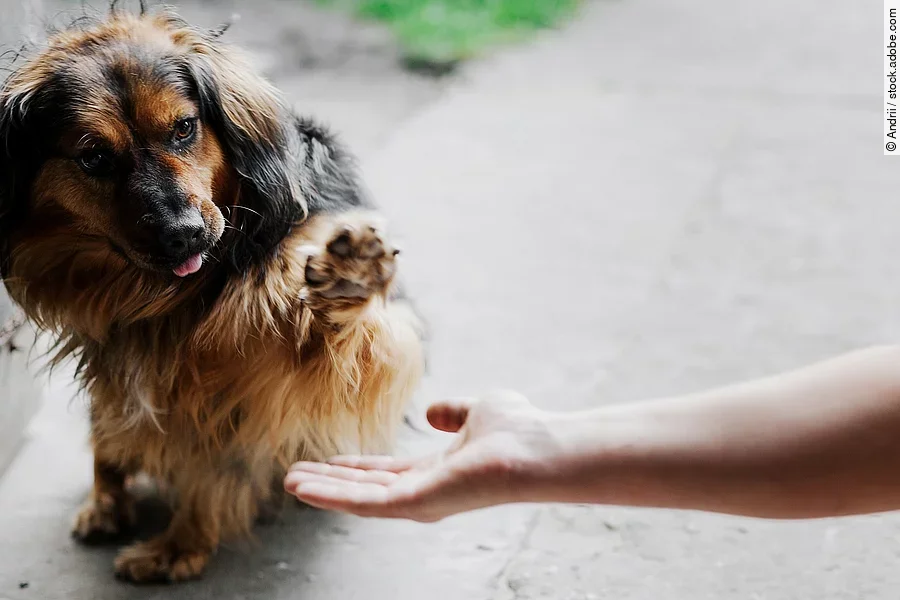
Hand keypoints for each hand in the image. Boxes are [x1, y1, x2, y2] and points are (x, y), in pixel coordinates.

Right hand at [284, 391, 553, 521]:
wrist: (538, 447)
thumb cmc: (518, 429)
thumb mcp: (476, 411)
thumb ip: (453, 412)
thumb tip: (432, 412)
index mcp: (436, 470)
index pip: (385, 473)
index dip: (354, 468)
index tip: (325, 461)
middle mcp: (425, 490)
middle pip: (366, 488)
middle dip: (331, 482)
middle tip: (294, 476)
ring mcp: (420, 500)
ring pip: (360, 499)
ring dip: (324, 491)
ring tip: (290, 483)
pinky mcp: (417, 503)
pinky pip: (365, 503)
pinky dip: (332, 496)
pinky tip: (305, 488)